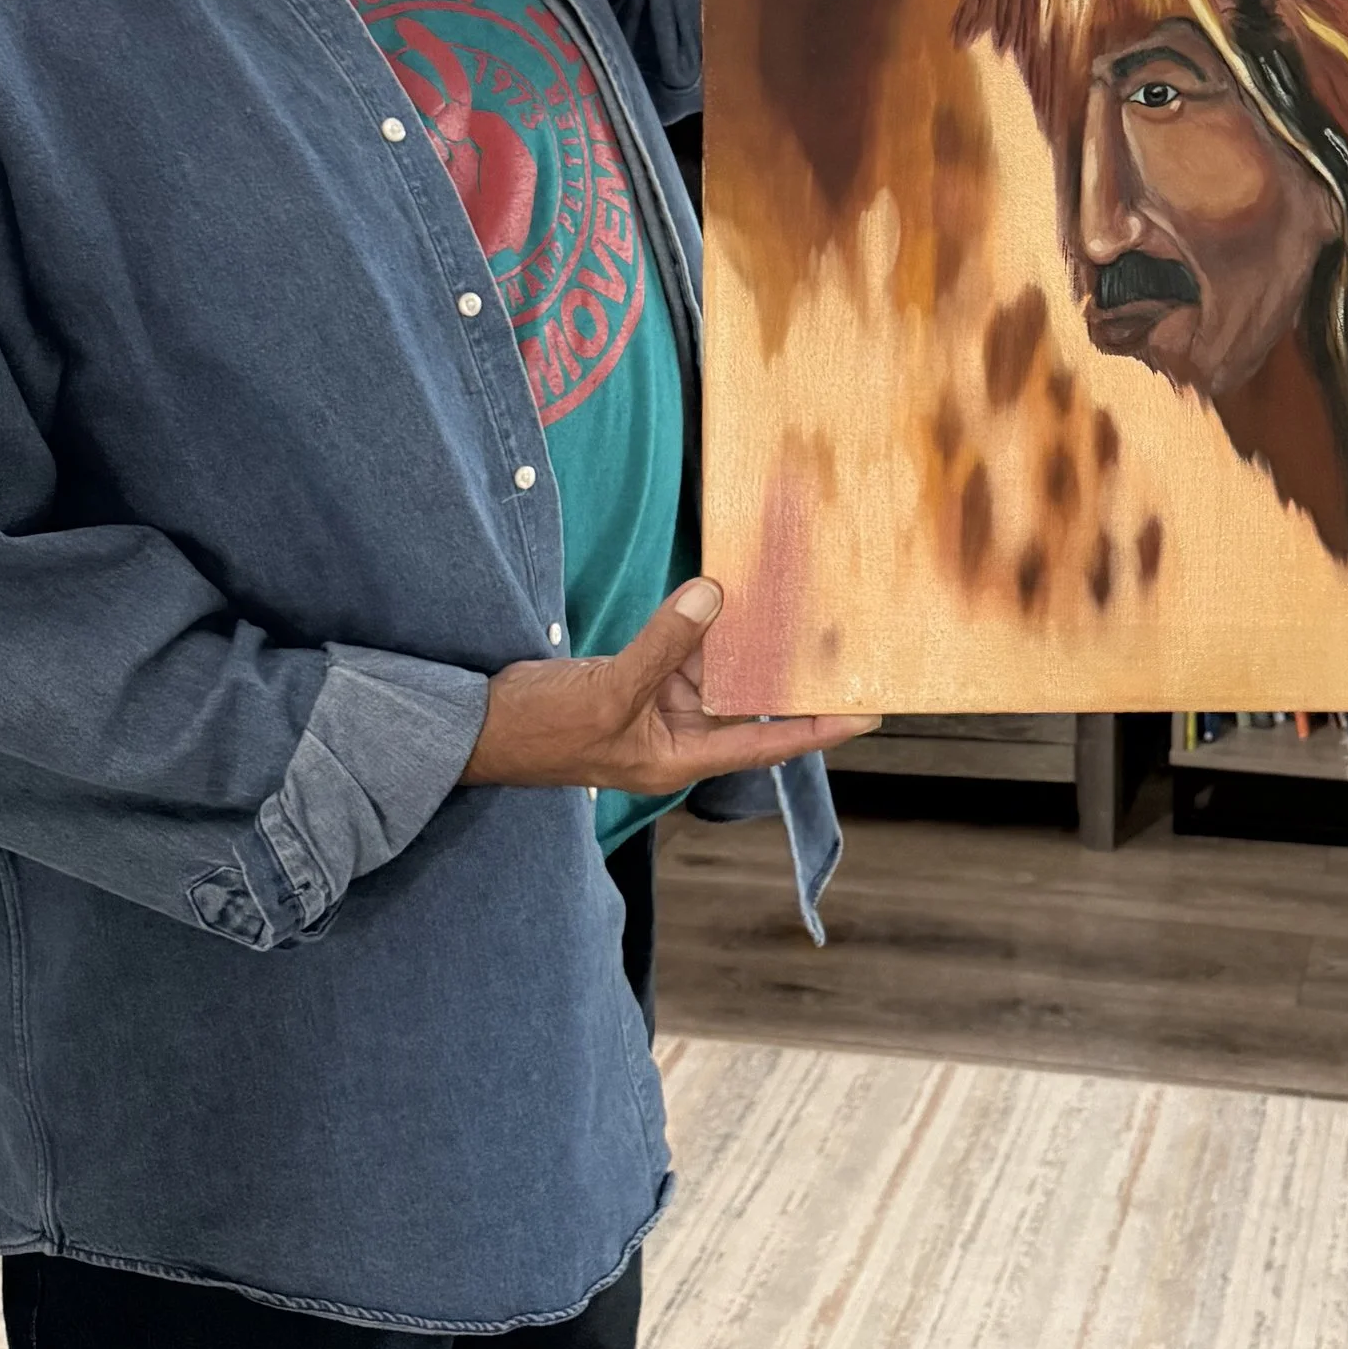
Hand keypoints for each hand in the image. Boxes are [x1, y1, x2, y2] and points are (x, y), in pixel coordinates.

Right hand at [462, 580, 874, 791]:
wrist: (477, 728)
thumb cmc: (537, 731)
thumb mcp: (606, 690)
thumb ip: (661, 644)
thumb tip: (712, 596)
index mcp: (679, 758)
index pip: (768, 745)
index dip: (820, 728)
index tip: (870, 713)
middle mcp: (679, 734)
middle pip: (751, 700)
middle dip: (791, 669)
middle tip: (845, 636)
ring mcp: (658, 705)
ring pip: (721, 667)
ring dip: (751, 636)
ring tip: (803, 599)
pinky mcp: (637, 677)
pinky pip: (686, 648)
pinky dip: (707, 622)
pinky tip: (733, 590)